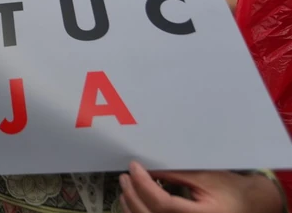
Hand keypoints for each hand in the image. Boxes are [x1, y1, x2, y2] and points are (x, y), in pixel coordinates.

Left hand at [119, 161, 282, 212]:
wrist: (250, 205)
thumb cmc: (230, 190)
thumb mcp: (205, 177)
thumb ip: (176, 175)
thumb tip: (147, 170)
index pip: (163, 204)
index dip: (144, 185)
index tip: (134, 167)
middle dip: (133, 196)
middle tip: (125, 177)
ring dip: (132, 207)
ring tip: (126, 188)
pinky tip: (134, 204)